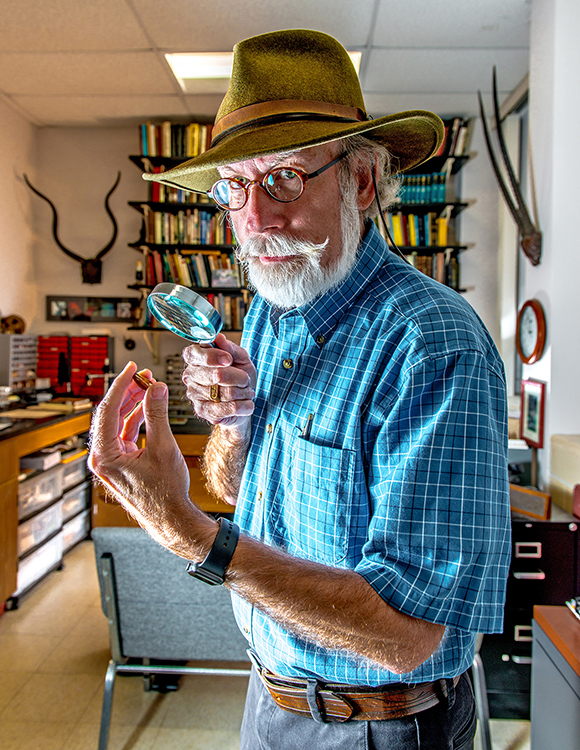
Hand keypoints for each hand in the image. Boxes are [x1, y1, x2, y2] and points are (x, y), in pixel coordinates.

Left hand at [88, 361, 215, 556]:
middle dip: (127, 393)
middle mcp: (102, 459)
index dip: (121, 386)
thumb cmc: (165, 493)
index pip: (107, 411)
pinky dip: (137, 420)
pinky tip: (149, 408)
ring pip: (118, 423)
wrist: (171, 519)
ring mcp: (111, 461)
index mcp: (105, 456)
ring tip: (148, 388)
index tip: (132, 369)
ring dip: (133, 405)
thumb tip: (156, 388)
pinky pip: (125, 434)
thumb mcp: (163, 448)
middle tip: (142, 375)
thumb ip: (158, 415)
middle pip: (110, 415)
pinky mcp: (121, 463)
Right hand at [182, 333, 255, 428]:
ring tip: (246, 391)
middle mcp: (191, 376)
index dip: (212, 356)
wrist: (243, 402)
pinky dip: (244, 405)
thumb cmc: (238, 377)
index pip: (193, 354)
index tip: (228, 359)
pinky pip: (229, 408)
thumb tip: (219, 337)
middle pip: (216, 374)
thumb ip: (230, 347)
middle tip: (245, 379)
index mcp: (196, 359)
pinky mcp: (203, 411)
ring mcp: (195, 395)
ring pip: (226, 392)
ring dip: (244, 392)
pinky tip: (247, 403)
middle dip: (239, 377)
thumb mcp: (240, 358)